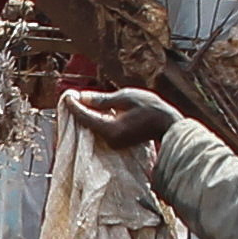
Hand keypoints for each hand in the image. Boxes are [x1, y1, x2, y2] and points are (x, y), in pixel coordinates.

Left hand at [61, 88, 179, 149]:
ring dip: (87, 114)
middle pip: (87, 123)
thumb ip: (103, 100)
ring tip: (81, 99)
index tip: (67, 94)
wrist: (170, 125)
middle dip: (79, 109)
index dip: (74, 105)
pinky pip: (101, 130)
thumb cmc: (152, 109)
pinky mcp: (117, 142)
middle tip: (71, 95)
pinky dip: (96, 119)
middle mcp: (109, 140)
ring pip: (93, 127)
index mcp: (110, 130)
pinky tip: (95, 109)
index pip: (85, 117)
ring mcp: (113, 143)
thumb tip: (84, 97)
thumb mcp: (127, 98)